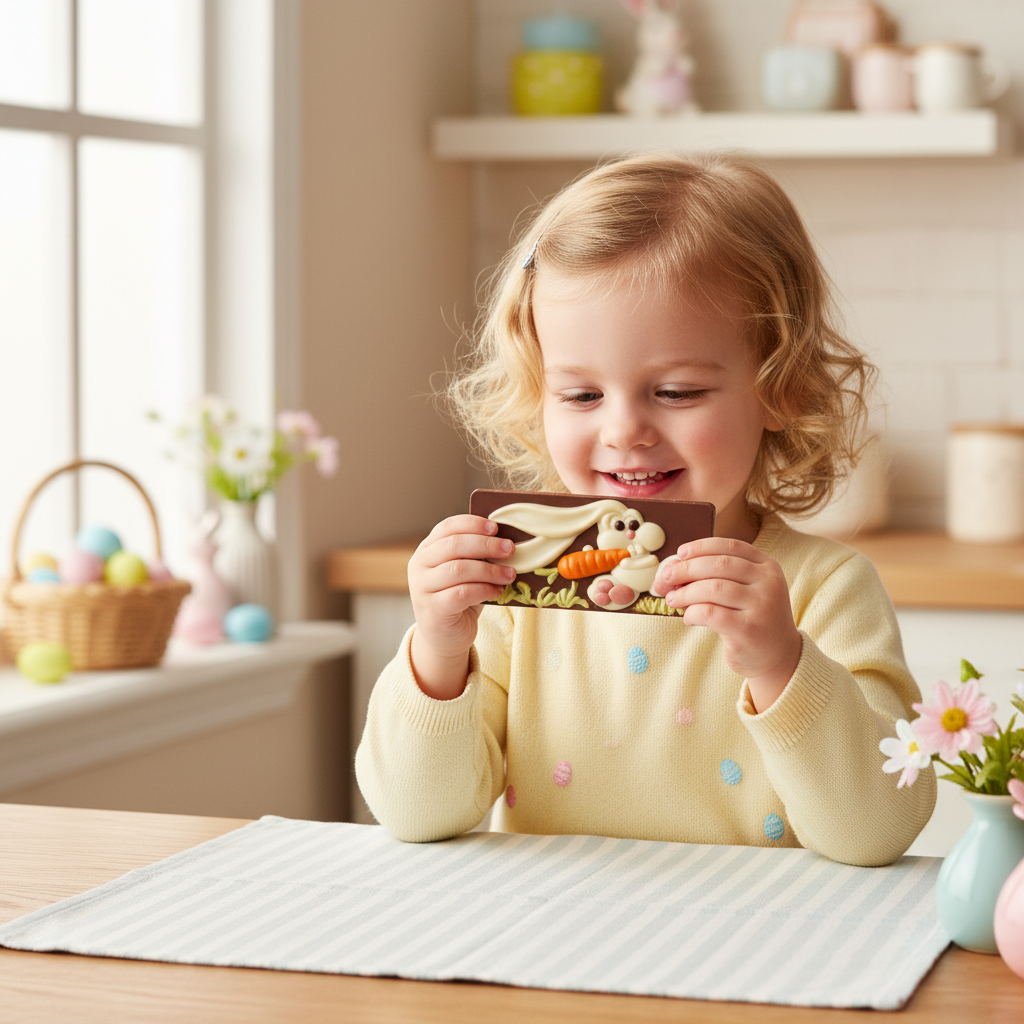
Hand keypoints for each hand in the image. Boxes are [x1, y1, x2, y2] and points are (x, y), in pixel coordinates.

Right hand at [408, 515, 515, 699]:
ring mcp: (421, 588)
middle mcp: (419, 566)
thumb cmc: (459, 599)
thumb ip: (476, 556)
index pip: (447, 527)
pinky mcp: (432, 609)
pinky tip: (498, 591)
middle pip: (453, 545)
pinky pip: (462, 593)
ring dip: (490, 570)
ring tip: (510, 574)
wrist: (445, 637)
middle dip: (486, 545)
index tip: (496, 527)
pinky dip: (484, 590)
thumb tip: (506, 540)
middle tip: (510, 549)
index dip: (472, 524)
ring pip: (459, 569)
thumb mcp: (466, 573)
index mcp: (426, 550)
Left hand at [653, 537, 802, 711]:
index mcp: (767, 566)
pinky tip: (689, 618)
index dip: (701, 547)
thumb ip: (714, 576)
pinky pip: (710, 613)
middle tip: (665, 579)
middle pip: (719, 564)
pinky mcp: (749, 629)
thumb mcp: (742, 591)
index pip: (730, 546)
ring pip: (713, 588)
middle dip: (686, 569)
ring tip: (673, 600)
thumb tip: (671, 569)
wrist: (777, 657)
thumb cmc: (750, 618)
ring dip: (685, 593)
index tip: (680, 553)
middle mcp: (768, 582)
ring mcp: (762, 605)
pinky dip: (692, 613)